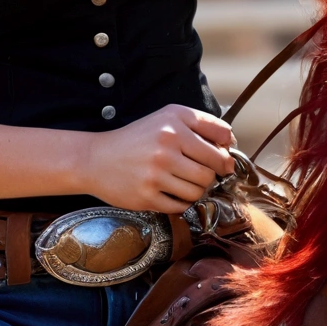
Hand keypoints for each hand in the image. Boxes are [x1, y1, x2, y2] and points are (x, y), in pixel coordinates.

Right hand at [82, 106, 235, 212]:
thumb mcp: (166, 119)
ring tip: (178, 182)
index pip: (221, 139)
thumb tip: (230, 150)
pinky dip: (179, 202)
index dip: (224, 151)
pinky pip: (181, 206)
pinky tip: (166, 191)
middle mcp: (166, 145)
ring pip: (199, 190)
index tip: (218, 158)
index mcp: (174, 122)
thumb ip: (201, 126)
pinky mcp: (148, 196)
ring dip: (194, 190)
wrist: (96, 159)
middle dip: (209, 174)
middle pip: (212, 169)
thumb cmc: (137, 139)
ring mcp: (156, 173)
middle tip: (195, 172)